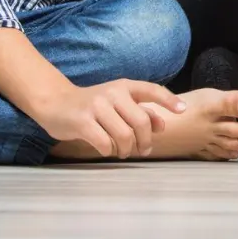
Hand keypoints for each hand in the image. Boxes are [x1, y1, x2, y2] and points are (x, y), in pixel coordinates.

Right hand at [29, 80, 187, 159]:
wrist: (55, 103)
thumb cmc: (92, 106)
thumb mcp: (118, 103)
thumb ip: (141, 111)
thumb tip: (162, 125)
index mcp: (124, 86)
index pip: (151, 90)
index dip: (169, 100)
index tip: (182, 111)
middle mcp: (113, 93)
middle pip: (141, 122)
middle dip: (145, 141)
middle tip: (143, 151)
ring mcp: (97, 106)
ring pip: (124, 135)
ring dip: (127, 150)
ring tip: (123, 152)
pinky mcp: (82, 121)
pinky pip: (105, 143)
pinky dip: (109, 151)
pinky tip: (107, 150)